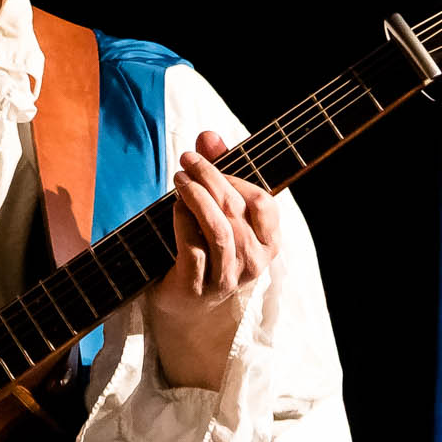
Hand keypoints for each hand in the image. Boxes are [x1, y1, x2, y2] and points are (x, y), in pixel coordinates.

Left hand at [146, 130, 280, 387]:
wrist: (184, 306)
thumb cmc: (205, 250)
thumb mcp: (217, 211)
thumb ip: (218, 171)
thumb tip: (209, 135)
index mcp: (267, 244)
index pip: (263, 202)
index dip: (237, 176)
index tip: (209, 158)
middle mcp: (253, 264)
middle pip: (235, 210)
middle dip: (210, 177)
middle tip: (186, 160)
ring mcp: (226, 280)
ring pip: (219, 230)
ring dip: (197, 197)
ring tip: (179, 179)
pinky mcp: (197, 289)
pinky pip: (193, 249)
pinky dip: (183, 222)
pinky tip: (174, 207)